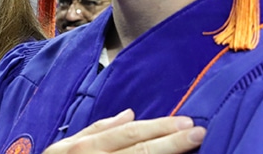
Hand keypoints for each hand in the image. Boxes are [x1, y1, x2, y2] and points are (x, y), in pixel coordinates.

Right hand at [42, 109, 204, 153]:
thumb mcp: (64, 149)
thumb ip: (96, 130)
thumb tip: (130, 114)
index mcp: (83, 149)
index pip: (129, 134)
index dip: (159, 128)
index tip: (187, 122)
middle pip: (140, 152)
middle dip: (171, 143)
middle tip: (198, 133)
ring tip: (193, 150)